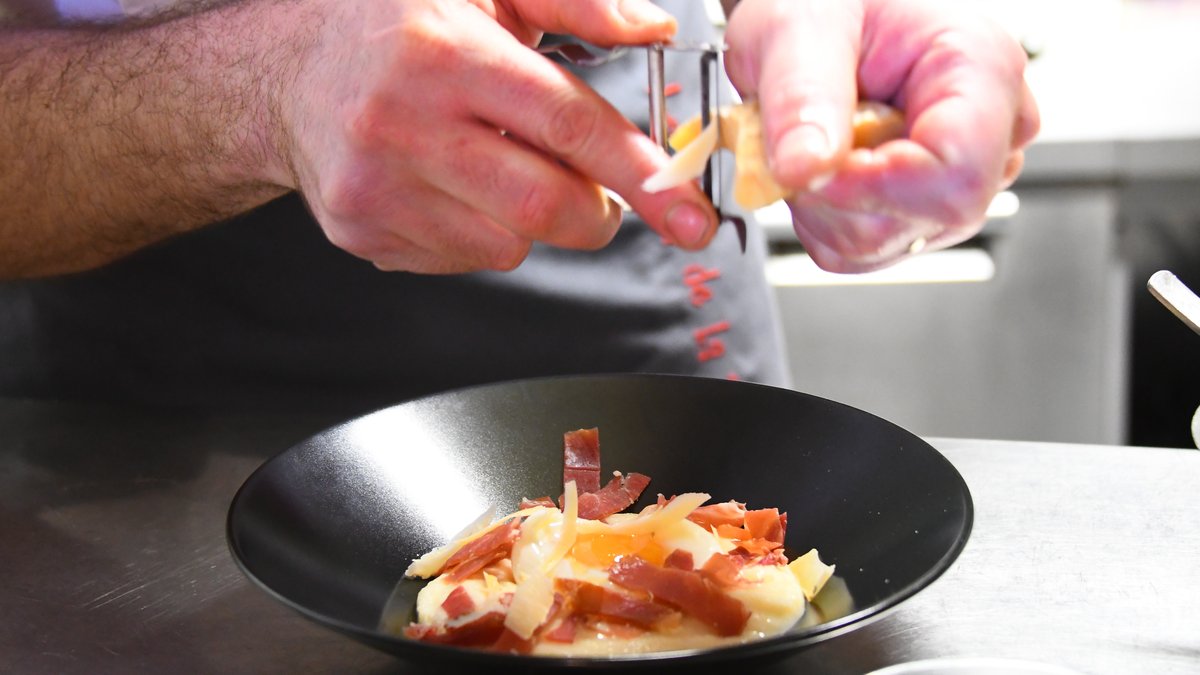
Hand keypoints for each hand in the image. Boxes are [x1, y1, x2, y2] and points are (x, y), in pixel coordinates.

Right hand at [278, 0, 718, 273]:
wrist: (286, 69)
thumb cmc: (397, 20)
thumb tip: (653, 32)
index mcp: (442, 52)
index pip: (565, 124)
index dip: (639, 172)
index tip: (688, 211)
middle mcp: (400, 124)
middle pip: (540, 207)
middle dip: (597, 213)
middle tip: (602, 194)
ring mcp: (373, 187)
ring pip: (505, 246)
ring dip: (533, 221)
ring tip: (504, 167)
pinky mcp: (360, 230)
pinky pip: (462, 261)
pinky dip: (484, 234)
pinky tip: (459, 187)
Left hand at [724, 0, 1038, 272]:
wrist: (817, 12)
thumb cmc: (822, 2)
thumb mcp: (797, 28)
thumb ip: (802, 96)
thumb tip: (806, 169)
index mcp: (980, 68)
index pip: (957, 175)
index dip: (872, 189)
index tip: (809, 167)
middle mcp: (989, 129)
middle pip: (924, 218)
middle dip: (836, 196)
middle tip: (801, 134)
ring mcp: (960, 175)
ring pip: (884, 243)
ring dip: (821, 206)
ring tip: (815, 138)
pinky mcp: (923, 207)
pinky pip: (861, 249)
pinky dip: (821, 217)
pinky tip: (823, 163)